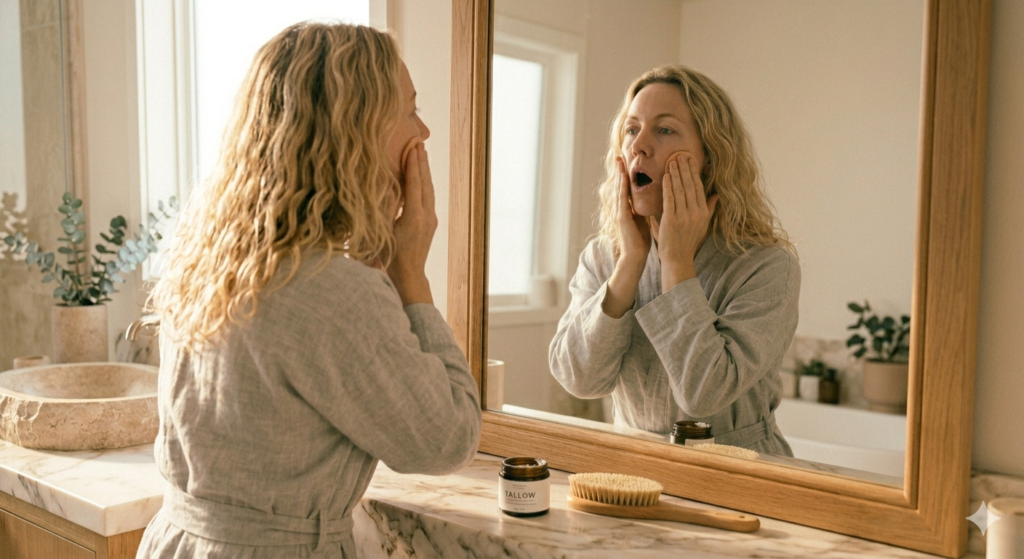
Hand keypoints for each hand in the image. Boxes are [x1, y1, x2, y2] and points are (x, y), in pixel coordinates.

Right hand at [387, 139, 435, 305]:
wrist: (409, 276)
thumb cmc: (390, 257)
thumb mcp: (383, 231)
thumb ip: (385, 208)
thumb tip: (385, 186)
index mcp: (414, 216)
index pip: (414, 183)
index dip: (412, 163)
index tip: (412, 146)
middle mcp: (426, 215)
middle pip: (425, 182)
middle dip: (421, 161)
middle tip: (418, 142)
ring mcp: (430, 219)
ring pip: (429, 189)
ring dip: (424, 170)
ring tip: (420, 153)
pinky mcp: (430, 223)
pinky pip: (428, 197)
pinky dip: (424, 183)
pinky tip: (420, 177)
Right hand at [615, 156, 651, 264]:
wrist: (634, 257)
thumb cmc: (640, 241)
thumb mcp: (644, 220)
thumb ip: (645, 209)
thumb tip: (654, 198)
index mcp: (626, 209)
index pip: (626, 188)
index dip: (626, 175)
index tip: (628, 161)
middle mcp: (620, 209)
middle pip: (620, 185)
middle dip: (620, 170)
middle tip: (620, 155)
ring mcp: (619, 213)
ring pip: (619, 189)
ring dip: (619, 174)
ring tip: (619, 161)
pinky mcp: (621, 218)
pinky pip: (621, 199)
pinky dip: (622, 187)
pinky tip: (623, 178)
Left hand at [657, 152, 718, 290]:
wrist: (677, 259)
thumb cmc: (688, 242)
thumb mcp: (703, 225)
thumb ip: (709, 208)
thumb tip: (717, 194)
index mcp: (703, 213)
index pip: (699, 188)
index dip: (694, 172)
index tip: (691, 160)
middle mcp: (695, 213)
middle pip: (690, 186)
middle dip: (685, 169)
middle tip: (680, 154)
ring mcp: (683, 217)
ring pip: (680, 190)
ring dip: (675, 174)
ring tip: (672, 160)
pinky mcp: (671, 220)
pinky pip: (670, 199)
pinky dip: (668, 186)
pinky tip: (665, 176)